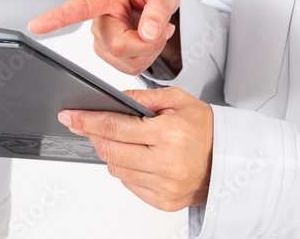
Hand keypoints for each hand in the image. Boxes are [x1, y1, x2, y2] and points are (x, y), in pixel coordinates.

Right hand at [28, 0, 179, 75]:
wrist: (156, 0)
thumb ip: (158, 10)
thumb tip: (148, 33)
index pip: (79, 7)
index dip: (56, 17)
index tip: (36, 25)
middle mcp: (99, 19)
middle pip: (118, 46)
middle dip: (148, 43)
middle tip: (162, 28)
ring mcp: (102, 39)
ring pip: (126, 61)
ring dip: (150, 51)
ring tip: (156, 30)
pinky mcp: (109, 54)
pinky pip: (131, 68)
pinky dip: (148, 57)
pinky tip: (150, 40)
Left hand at [60, 87, 212, 210]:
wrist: (230, 158)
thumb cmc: (205, 127)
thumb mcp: (177, 99)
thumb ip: (142, 97)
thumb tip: (113, 100)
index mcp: (169, 134)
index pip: (115, 127)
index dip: (87, 120)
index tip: (70, 116)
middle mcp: (166, 164)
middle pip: (109, 151)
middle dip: (93, 135)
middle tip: (85, 124)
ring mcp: (165, 186)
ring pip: (116, 170)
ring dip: (110, 153)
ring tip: (123, 140)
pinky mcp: (164, 201)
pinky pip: (129, 185)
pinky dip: (126, 169)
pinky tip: (138, 157)